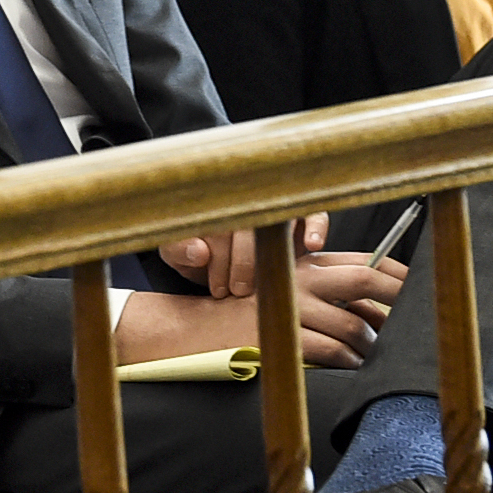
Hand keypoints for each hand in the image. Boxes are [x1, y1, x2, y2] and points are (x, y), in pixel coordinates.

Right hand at [113, 248, 396, 371]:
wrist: (196, 328)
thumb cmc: (244, 311)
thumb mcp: (281, 286)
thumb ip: (322, 287)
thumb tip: (374, 303)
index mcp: (303, 262)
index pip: (363, 260)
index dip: (396, 274)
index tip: (419, 287)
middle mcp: (300, 277)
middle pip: (365, 280)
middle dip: (398, 300)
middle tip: (414, 322)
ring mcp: (292, 306)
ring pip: (354, 323)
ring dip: (372, 343)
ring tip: (373, 354)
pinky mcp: (284, 336)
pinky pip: (330, 349)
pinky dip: (347, 359)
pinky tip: (349, 364)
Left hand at [159, 214, 330, 298]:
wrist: (215, 256)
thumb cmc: (195, 253)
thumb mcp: (176, 254)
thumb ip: (178, 251)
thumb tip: (200, 252)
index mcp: (212, 204)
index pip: (218, 224)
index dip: (218, 259)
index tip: (219, 290)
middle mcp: (244, 199)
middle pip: (250, 225)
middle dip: (244, 262)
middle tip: (239, 292)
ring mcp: (274, 205)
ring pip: (278, 221)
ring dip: (275, 250)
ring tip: (272, 275)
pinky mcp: (301, 213)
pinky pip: (314, 212)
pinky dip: (316, 225)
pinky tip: (312, 245)